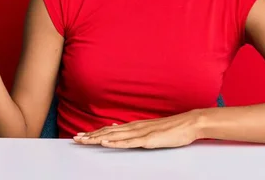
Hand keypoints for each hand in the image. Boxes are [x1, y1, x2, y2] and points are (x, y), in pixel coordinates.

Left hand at [73, 110, 203, 148]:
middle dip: (90, 136)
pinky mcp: (148, 139)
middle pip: (108, 132)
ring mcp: (140, 133)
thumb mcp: (150, 130)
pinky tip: (106, 142)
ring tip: (84, 140)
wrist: (188, 123)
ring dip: (98, 138)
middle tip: (75, 139)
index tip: (81, 136)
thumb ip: (134, 131)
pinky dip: (116, 142)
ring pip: (115, 136)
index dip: (94, 133)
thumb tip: (118, 129)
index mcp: (134, 126)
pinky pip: (129, 142)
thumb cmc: (172, 128)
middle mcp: (134, 127)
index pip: (109, 129)